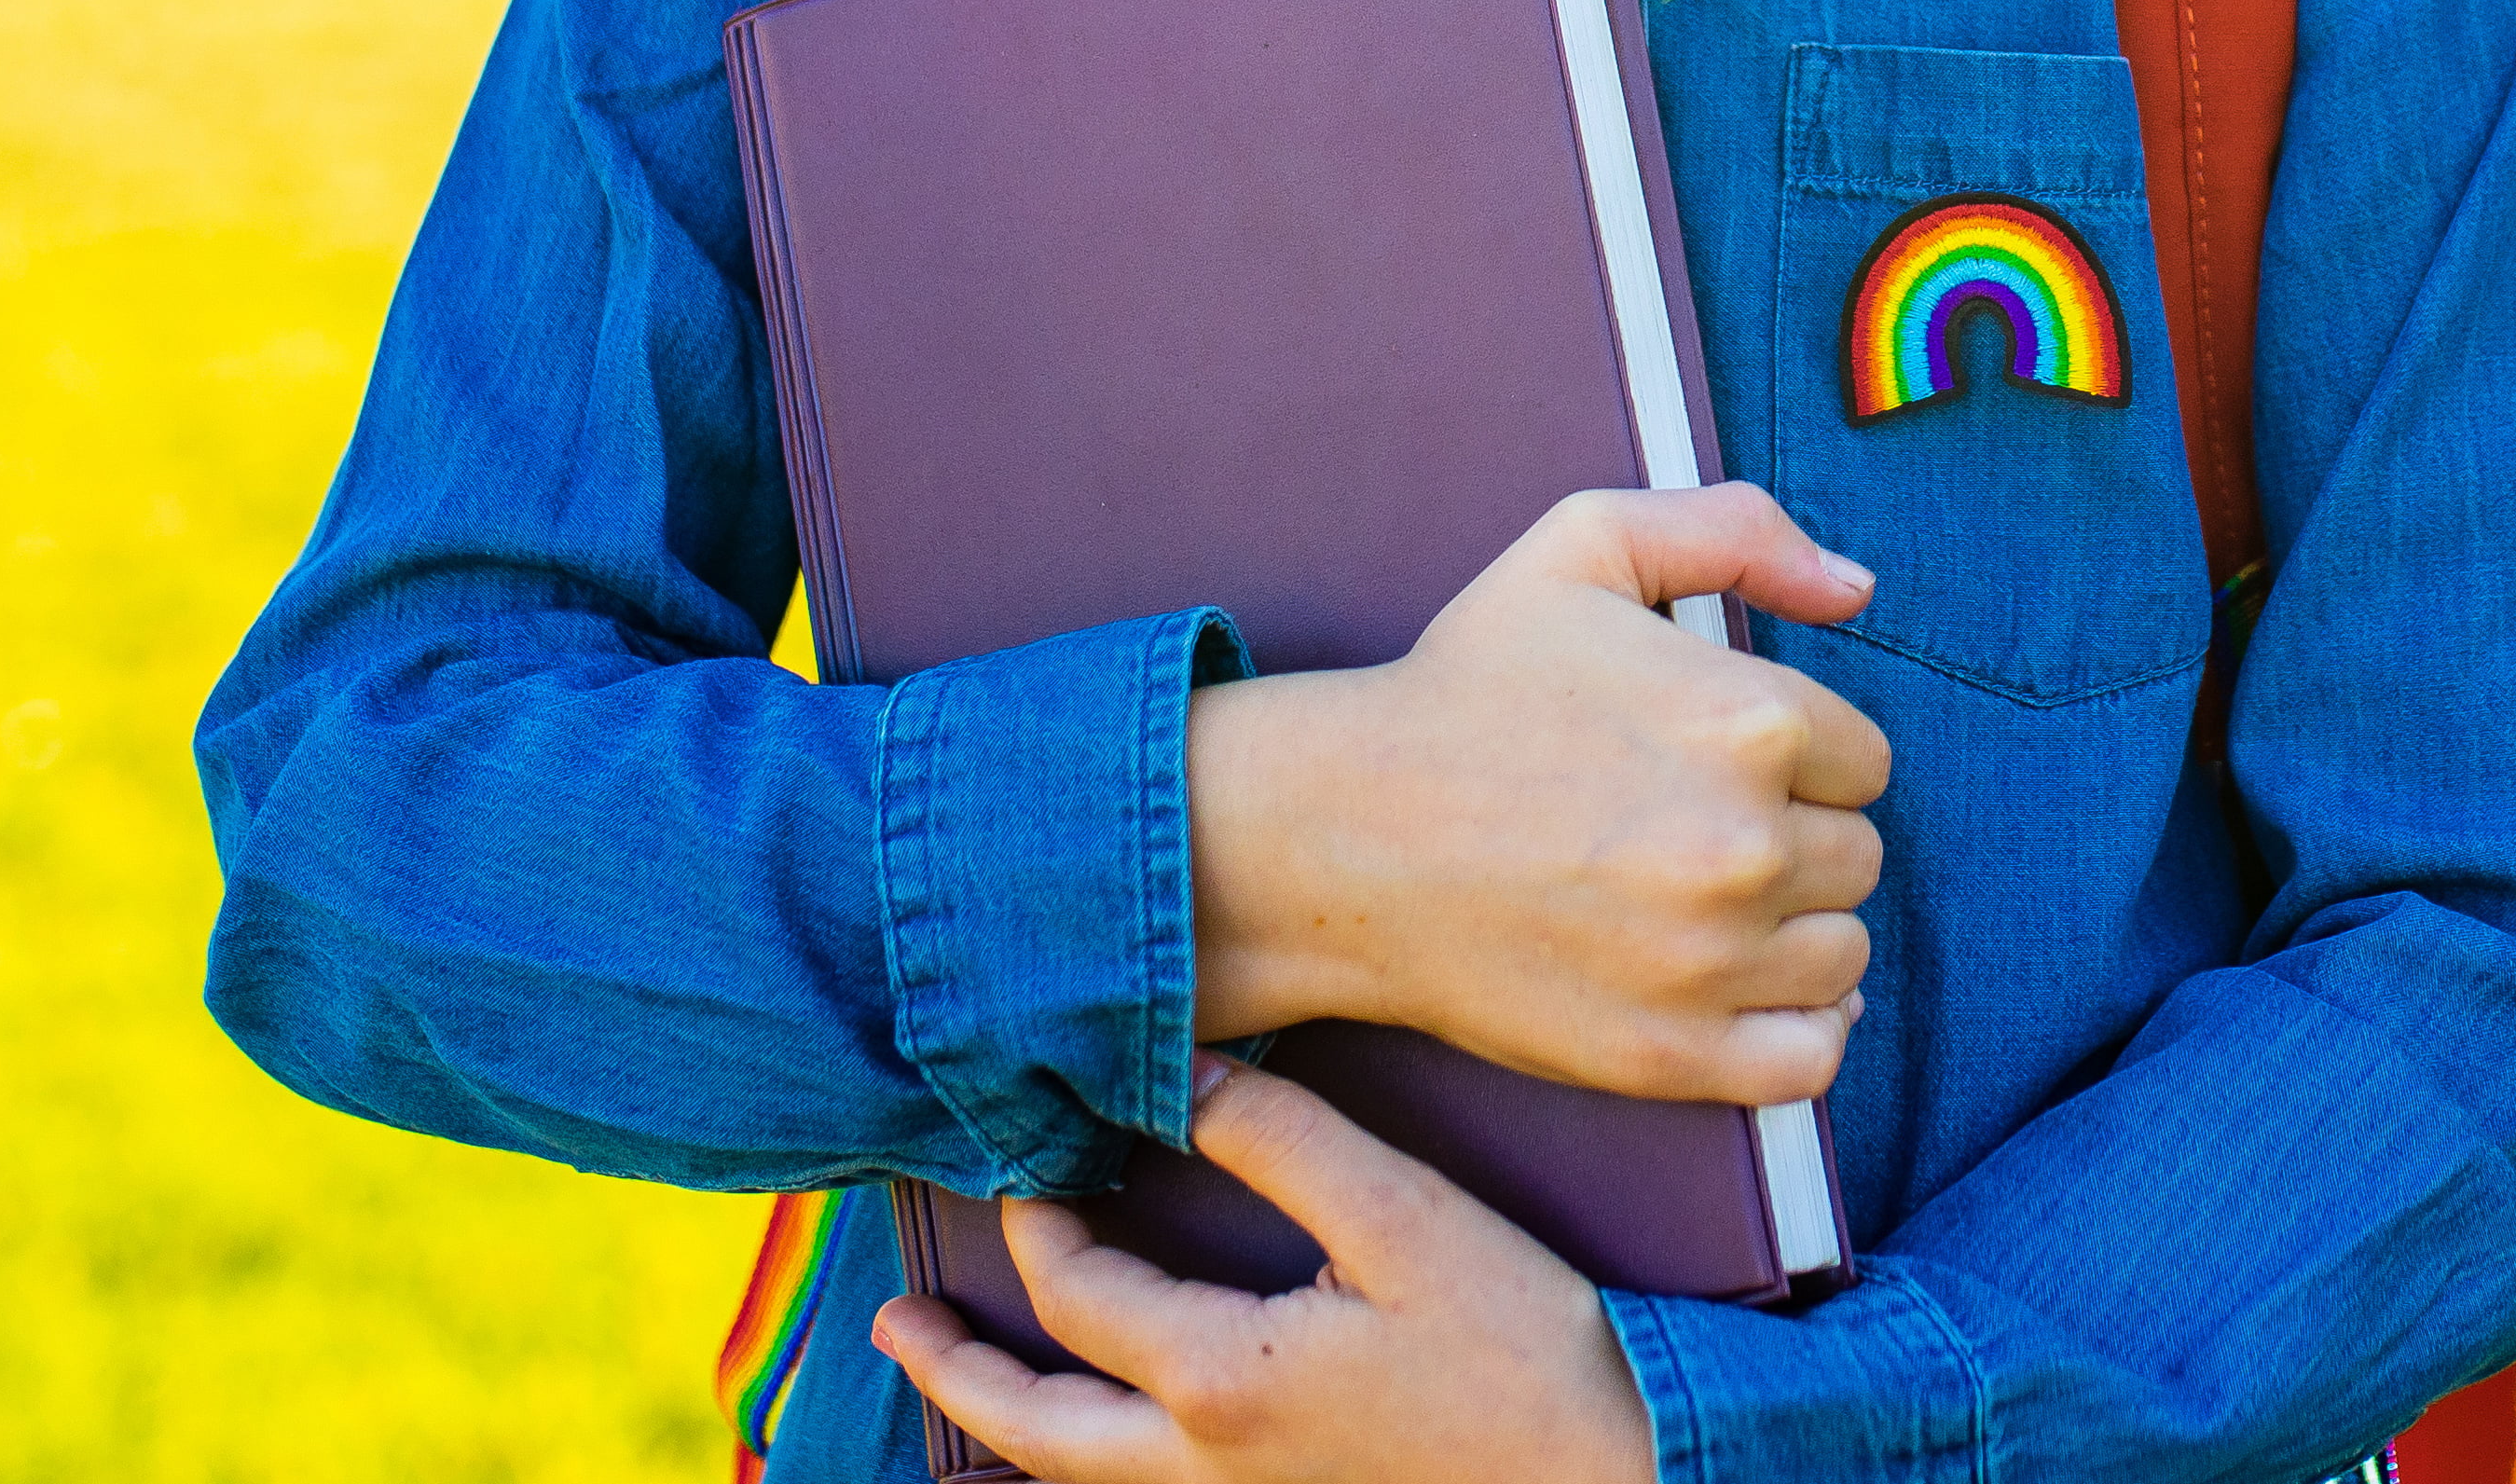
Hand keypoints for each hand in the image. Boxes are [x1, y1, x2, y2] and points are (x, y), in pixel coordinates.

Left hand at [876, 1054, 1653, 1483]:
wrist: (1617, 1480)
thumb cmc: (1527, 1353)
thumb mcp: (1408, 1219)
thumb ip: (1287, 1140)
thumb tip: (1187, 1072)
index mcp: (1220, 1382)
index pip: (1082, 1294)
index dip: (1041, 1223)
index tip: (1027, 1161)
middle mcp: (1203, 1468)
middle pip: (1032, 1430)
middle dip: (956, 1373)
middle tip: (898, 1322)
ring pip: (1078, 1482)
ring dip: (1007, 1428)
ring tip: (965, 1382)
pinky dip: (1088, 1466)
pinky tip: (1100, 1435)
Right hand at [1189, 482, 1889, 1102]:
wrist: (1342, 836)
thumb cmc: (1464, 688)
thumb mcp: (1588, 546)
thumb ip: (1739, 530)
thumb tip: (1858, 587)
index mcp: (1753, 719)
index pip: (1863, 762)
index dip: (1799, 760)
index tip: (1720, 764)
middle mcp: (1748, 844)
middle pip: (1856, 857)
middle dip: (1794, 841)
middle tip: (1693, 831)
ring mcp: (1711, 961)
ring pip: (1842, 955)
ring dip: (1793, 932)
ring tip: (1703, 905)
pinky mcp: (1672, 1056)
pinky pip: (1812, 1060)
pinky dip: (1803, 1034)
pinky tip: (1752, 991)